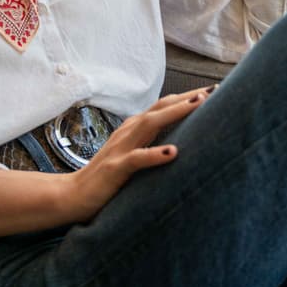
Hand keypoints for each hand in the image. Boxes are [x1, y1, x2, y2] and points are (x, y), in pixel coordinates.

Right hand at [66, 86, 215, 222]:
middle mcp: (128, 132)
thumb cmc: (106, 178)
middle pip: (161, 107)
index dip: (187, 97)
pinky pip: (137, 158)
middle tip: (214, 90)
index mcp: (133, 129)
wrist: (72, 195)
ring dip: (175, 113)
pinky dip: (155, 154)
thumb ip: (150, 144)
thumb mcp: (132, 156)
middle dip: (187, 97)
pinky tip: (173, 152)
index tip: (213, 90)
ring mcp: (120, 148)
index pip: (163, 106)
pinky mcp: (115, 168)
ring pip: (150, 123)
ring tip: (199, 104)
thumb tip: (180, 141)